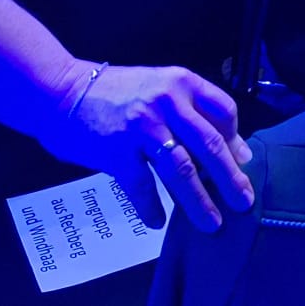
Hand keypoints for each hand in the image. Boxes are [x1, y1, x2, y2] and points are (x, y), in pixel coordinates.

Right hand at [48, 62, 253, 232]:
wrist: (62, 91)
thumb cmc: (116, 92)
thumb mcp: (160, 88)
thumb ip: (193, 112)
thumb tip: (232, 148)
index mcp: (182, 82)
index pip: (224, 112)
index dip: (236, 142)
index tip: (242, 165)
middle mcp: (167, 102)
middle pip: (209, 145)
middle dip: (230, 178)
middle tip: (242, 203)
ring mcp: (142, 127)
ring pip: (182, 170)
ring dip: (198, 201)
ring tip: (210, 222)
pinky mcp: (117, 151)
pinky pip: (143, 187)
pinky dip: (151, 208)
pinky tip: (157, 221)